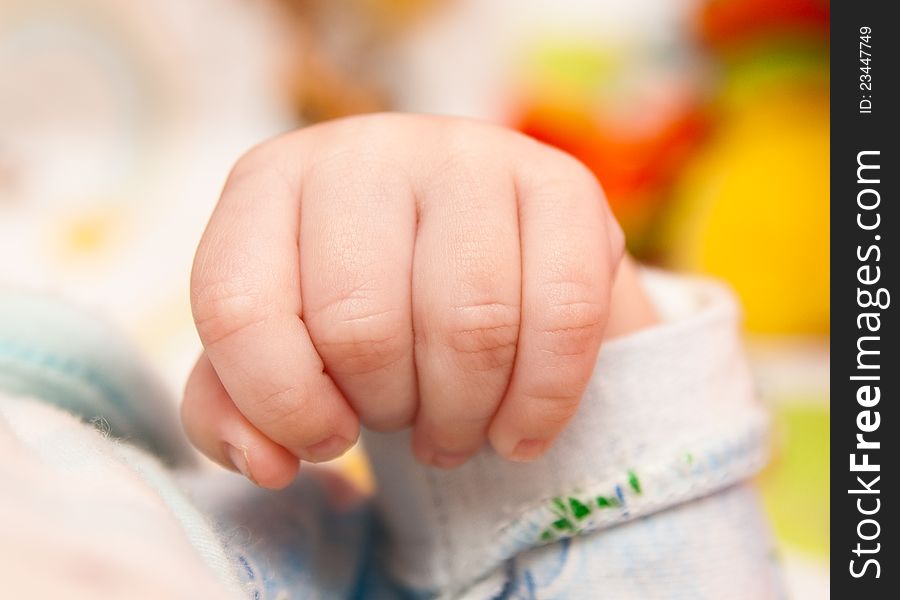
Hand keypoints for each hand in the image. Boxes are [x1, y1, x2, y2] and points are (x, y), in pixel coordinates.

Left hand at [182, 114, 654, 487]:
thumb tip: (264, 461)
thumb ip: (236, 408)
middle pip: (361, 324)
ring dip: (461, 416)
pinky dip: (541, 401)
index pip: (238, 303)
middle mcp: (367, 152)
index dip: (279, 403)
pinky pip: (563, 313)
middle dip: (384, 409)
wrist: (478, 247)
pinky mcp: (563, 181)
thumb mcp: (280, 347)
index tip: (323, 440)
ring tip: (455, 430)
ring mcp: (471, 155)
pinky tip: (520, 430)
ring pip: (468, 325)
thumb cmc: (367, 302)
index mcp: (271, 182)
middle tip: (402, 422)